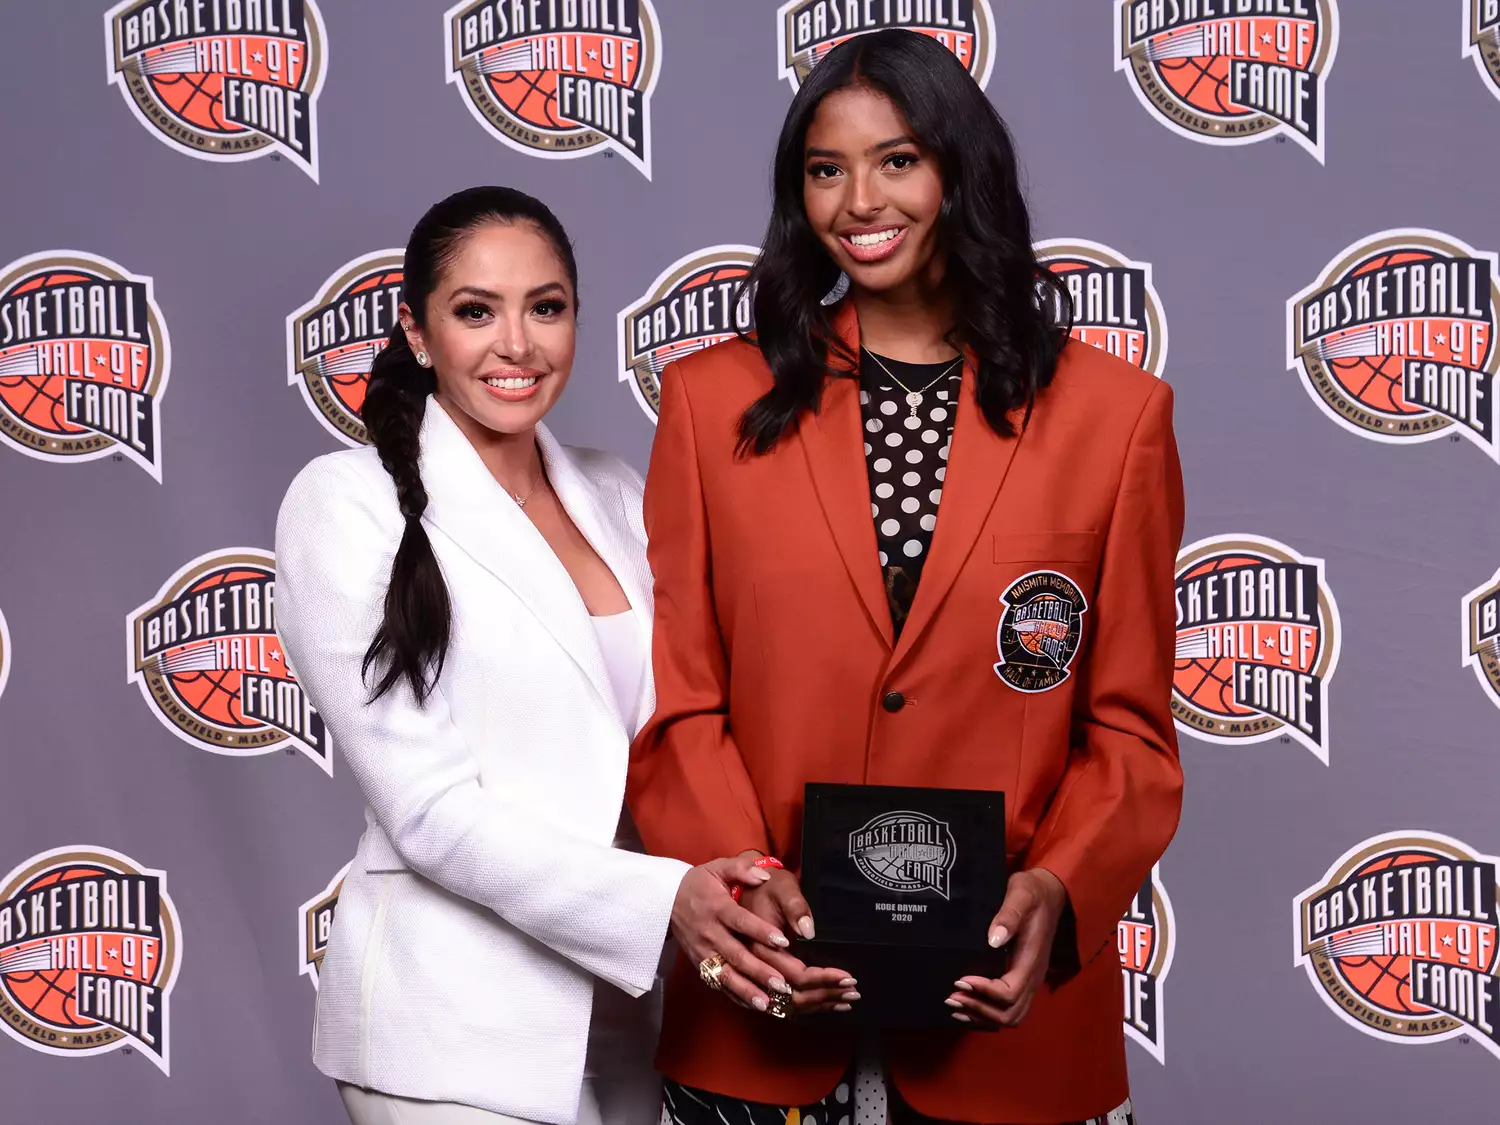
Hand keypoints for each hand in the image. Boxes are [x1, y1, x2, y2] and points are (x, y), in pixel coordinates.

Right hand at [669, 855, 794, 1013]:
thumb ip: (741, 869)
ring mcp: (703, 952)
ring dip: (747, 991)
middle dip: (759, 971)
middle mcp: (709, 933)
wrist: (665, 900)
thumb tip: (764, 876)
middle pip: (736, 955)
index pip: (741, 922)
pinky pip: (718, 984)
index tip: (782, 941)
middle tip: (782, 984)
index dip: (761, 931)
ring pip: (726, 975)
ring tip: (767, 1004)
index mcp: (717, 908)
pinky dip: (735, 996)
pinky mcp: (700, 965)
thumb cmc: (698, 883)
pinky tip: (754, 1005)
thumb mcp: (717, 868)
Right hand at [738, 860, 854, 1015]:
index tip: (847, 976)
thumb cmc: (767, 886)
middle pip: (793, 995)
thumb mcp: (782, 887)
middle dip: (825, 994)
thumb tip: (807, 930)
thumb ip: (795, 906)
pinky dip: (806, 1007)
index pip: (795, 973)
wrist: (745, 887)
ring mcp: (755, 976)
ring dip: (819, 1004)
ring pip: (788, 1003)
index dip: (823, 977)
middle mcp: (754, 966)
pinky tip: (827, 1005)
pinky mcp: (758, 979)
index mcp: (758, 946)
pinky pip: (781, 1002)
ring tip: (847, 1001)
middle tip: (853, 992)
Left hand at [946, 867, 1066, 1029]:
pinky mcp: (1022, 980)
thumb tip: (994, 939)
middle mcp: (1033, 977)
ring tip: (956, 1004)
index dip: (984, 991)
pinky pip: (1009, 1009)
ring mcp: (1030, 981)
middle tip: (953, 996)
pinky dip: (987, 1013)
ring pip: (1010, 1016)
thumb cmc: (1032, 892)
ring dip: (982, 1015)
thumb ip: (1009, 914)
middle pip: (1010, 1013)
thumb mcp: (1021, 894)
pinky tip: (967, 1007)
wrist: (1047, 894)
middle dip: (980, 1009)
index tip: (961, 979)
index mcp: (1031, 960)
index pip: (1009, 992)